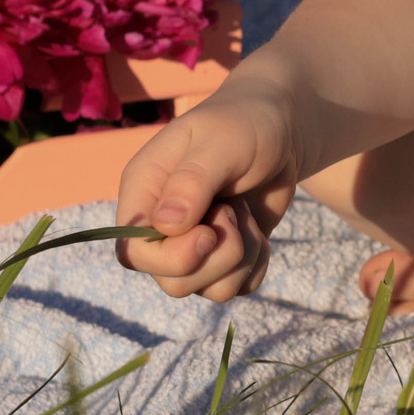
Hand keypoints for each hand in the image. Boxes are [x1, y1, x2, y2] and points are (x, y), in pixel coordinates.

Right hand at [114, 80, 301, 301]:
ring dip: (241, 258)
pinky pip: (237, 288)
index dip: (173, 258)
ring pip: (208, 291)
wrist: (280, 127)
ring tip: (245, 214)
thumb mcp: (222, 142)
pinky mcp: (225, 256)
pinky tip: (259, 230)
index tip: (211, 231)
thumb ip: (192, 181)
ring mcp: (193, 245)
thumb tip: (165, 225)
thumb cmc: (245, 123)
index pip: (133, 253)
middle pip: (172, 283)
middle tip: (234, 211)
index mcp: (144, 192)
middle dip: (217, 258)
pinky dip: (256, 265)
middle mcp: (162, 226)